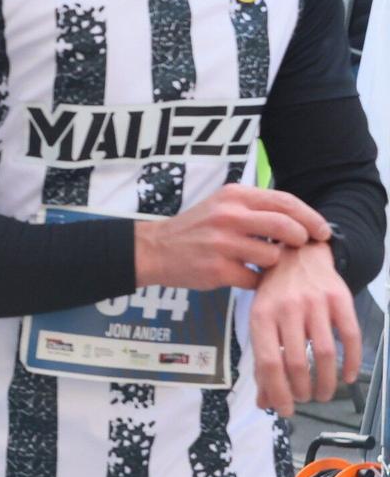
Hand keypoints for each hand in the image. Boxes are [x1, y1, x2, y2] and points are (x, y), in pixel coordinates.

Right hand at [132, 184, 328, 291]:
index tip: (322, 231)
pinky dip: (255, 280)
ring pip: (273, 256)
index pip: (285, 202)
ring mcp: (222, 243)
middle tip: (299, 247)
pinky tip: (243, 275)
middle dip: (300, 240)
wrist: (153, 249)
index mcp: (233, 196)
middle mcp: (228, 215)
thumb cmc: (194, 228)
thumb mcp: (221, 205)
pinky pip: (255, 279)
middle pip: (286, 226)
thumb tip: (299, 221)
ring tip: (259, 261)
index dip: (310, 217)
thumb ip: (256, 209)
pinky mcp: (217, 269)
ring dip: (273, 263)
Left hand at [249, 240, 360, 415]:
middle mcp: (287, 308)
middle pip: (297, 361)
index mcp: (261, 315)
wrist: (297, 252)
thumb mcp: (260, 319)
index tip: (285, 410)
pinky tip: (348, 376)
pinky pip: (350, 336)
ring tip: (324, 394)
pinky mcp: (340, 299)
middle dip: (302, 390)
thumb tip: (263, 401)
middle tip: (306, 400)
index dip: (277, 391)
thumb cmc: (275, 292)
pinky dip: (352, 362)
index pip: (268, 362)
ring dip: (327, 382)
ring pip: (324, 353)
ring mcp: (315, 302)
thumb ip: (262, 360)